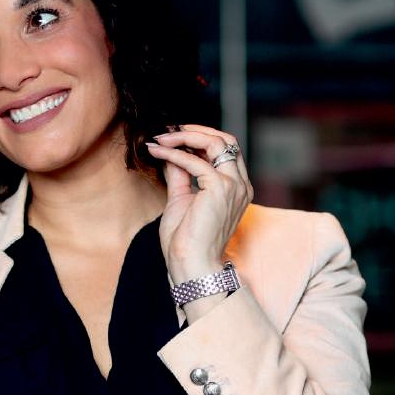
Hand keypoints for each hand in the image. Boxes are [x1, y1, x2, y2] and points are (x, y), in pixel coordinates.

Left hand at [145, 124, 253, 284]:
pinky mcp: (219, 188)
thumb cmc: (185, 240)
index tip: (173, 136)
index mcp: (235, 187)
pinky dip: (173, 153)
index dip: (199, 138)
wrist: (190, 263)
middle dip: (195, 131)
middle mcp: (239, 184)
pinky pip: (195, 161)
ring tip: (160, 138)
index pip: (224, 149)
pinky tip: (156, 151)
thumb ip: (180, 174)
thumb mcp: (181, 199)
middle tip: (167, 131)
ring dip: (183, 137)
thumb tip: (170, 153)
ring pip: (215, 143)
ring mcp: (233, 185)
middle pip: (225, 140)